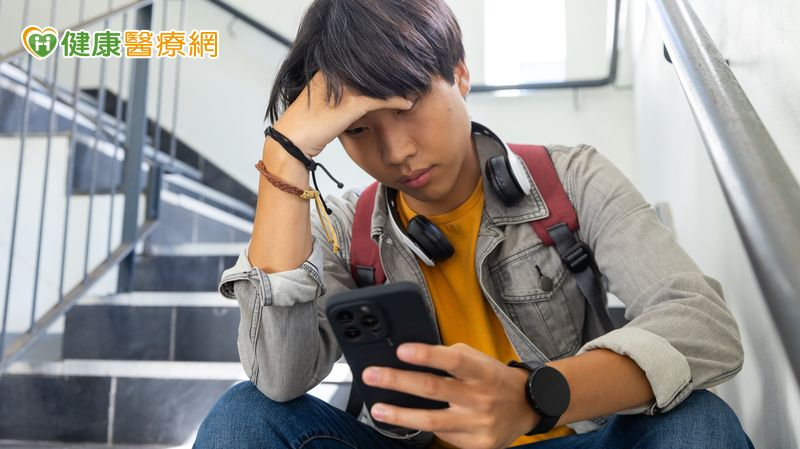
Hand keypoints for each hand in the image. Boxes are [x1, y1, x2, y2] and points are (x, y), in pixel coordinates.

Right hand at [272, 71, 413, 156]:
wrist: (292, 141)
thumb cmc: (306, 127)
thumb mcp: (323, 105)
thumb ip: (338, 95)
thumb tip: (356, 98)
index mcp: (327, 70)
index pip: (360, 66)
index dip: (380, 72)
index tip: (396, 76)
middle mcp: (335, 74)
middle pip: (371, 72)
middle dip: (391, 77)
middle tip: (410, 80)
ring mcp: (344, 88)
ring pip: (378, 83)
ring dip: (397, 87)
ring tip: (413, 89)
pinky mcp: (351, 104)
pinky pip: (380, 99)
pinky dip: (396, 101)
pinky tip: (408, 103)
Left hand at [362, 343, 538, 448]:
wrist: (526, 407)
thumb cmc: (494, 379)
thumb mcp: (479, 360)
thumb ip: (451, 358)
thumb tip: (412, 357)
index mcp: (482, 372)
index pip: (453, 361)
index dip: (427, 355)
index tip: (401, 350)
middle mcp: (481, 398)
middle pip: (433, 389)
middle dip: (397, 381)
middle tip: (372, 375)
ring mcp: (478, 424)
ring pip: (431, 420)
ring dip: (400, 415)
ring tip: (378, 409)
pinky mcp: (476, 444)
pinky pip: (442, 436)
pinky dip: (422, 427)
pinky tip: (408, 421)